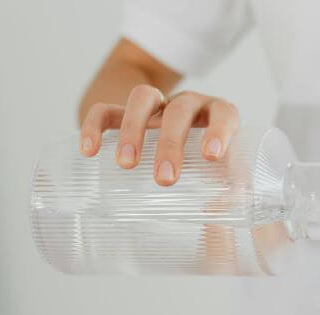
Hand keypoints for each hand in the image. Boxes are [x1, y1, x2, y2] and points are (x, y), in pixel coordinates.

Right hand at [79, 85, 238, 185]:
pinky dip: (95, 126)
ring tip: (126, 164)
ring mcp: (156, 106)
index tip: (210, 156)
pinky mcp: (126, 113)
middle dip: (170, 144)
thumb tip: (220, 210)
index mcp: (218, 116)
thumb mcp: (226, 178)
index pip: (224, 114)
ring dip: (133, 129)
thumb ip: (231, 196)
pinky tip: (88, 151)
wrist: (183, 152)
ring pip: (143, 98)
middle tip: (165, 180)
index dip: (219, 130)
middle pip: (179, 111)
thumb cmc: (211, 169)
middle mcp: (188, 105)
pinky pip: (106, 110)